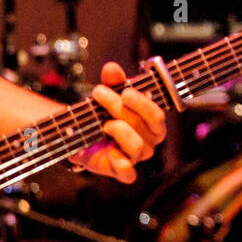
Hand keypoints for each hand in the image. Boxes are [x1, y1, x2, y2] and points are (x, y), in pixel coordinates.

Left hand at [69, 61, 166, 182]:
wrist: (84, 135)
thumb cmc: (104, 113)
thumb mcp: (109, 93)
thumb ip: (113, 81)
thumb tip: (112, 68)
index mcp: (153, 123)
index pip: (157, 115)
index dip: (143, 104)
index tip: (125, 92)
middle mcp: (149, 141)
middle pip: (142, 126)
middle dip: (118, 107)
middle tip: (100, 94)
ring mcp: (136, 157)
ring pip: (137, 145)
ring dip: (119, 130)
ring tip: (104, 124)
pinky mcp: (121, 170)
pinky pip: (128, 173)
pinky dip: (120, 163)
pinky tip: (109, 150)